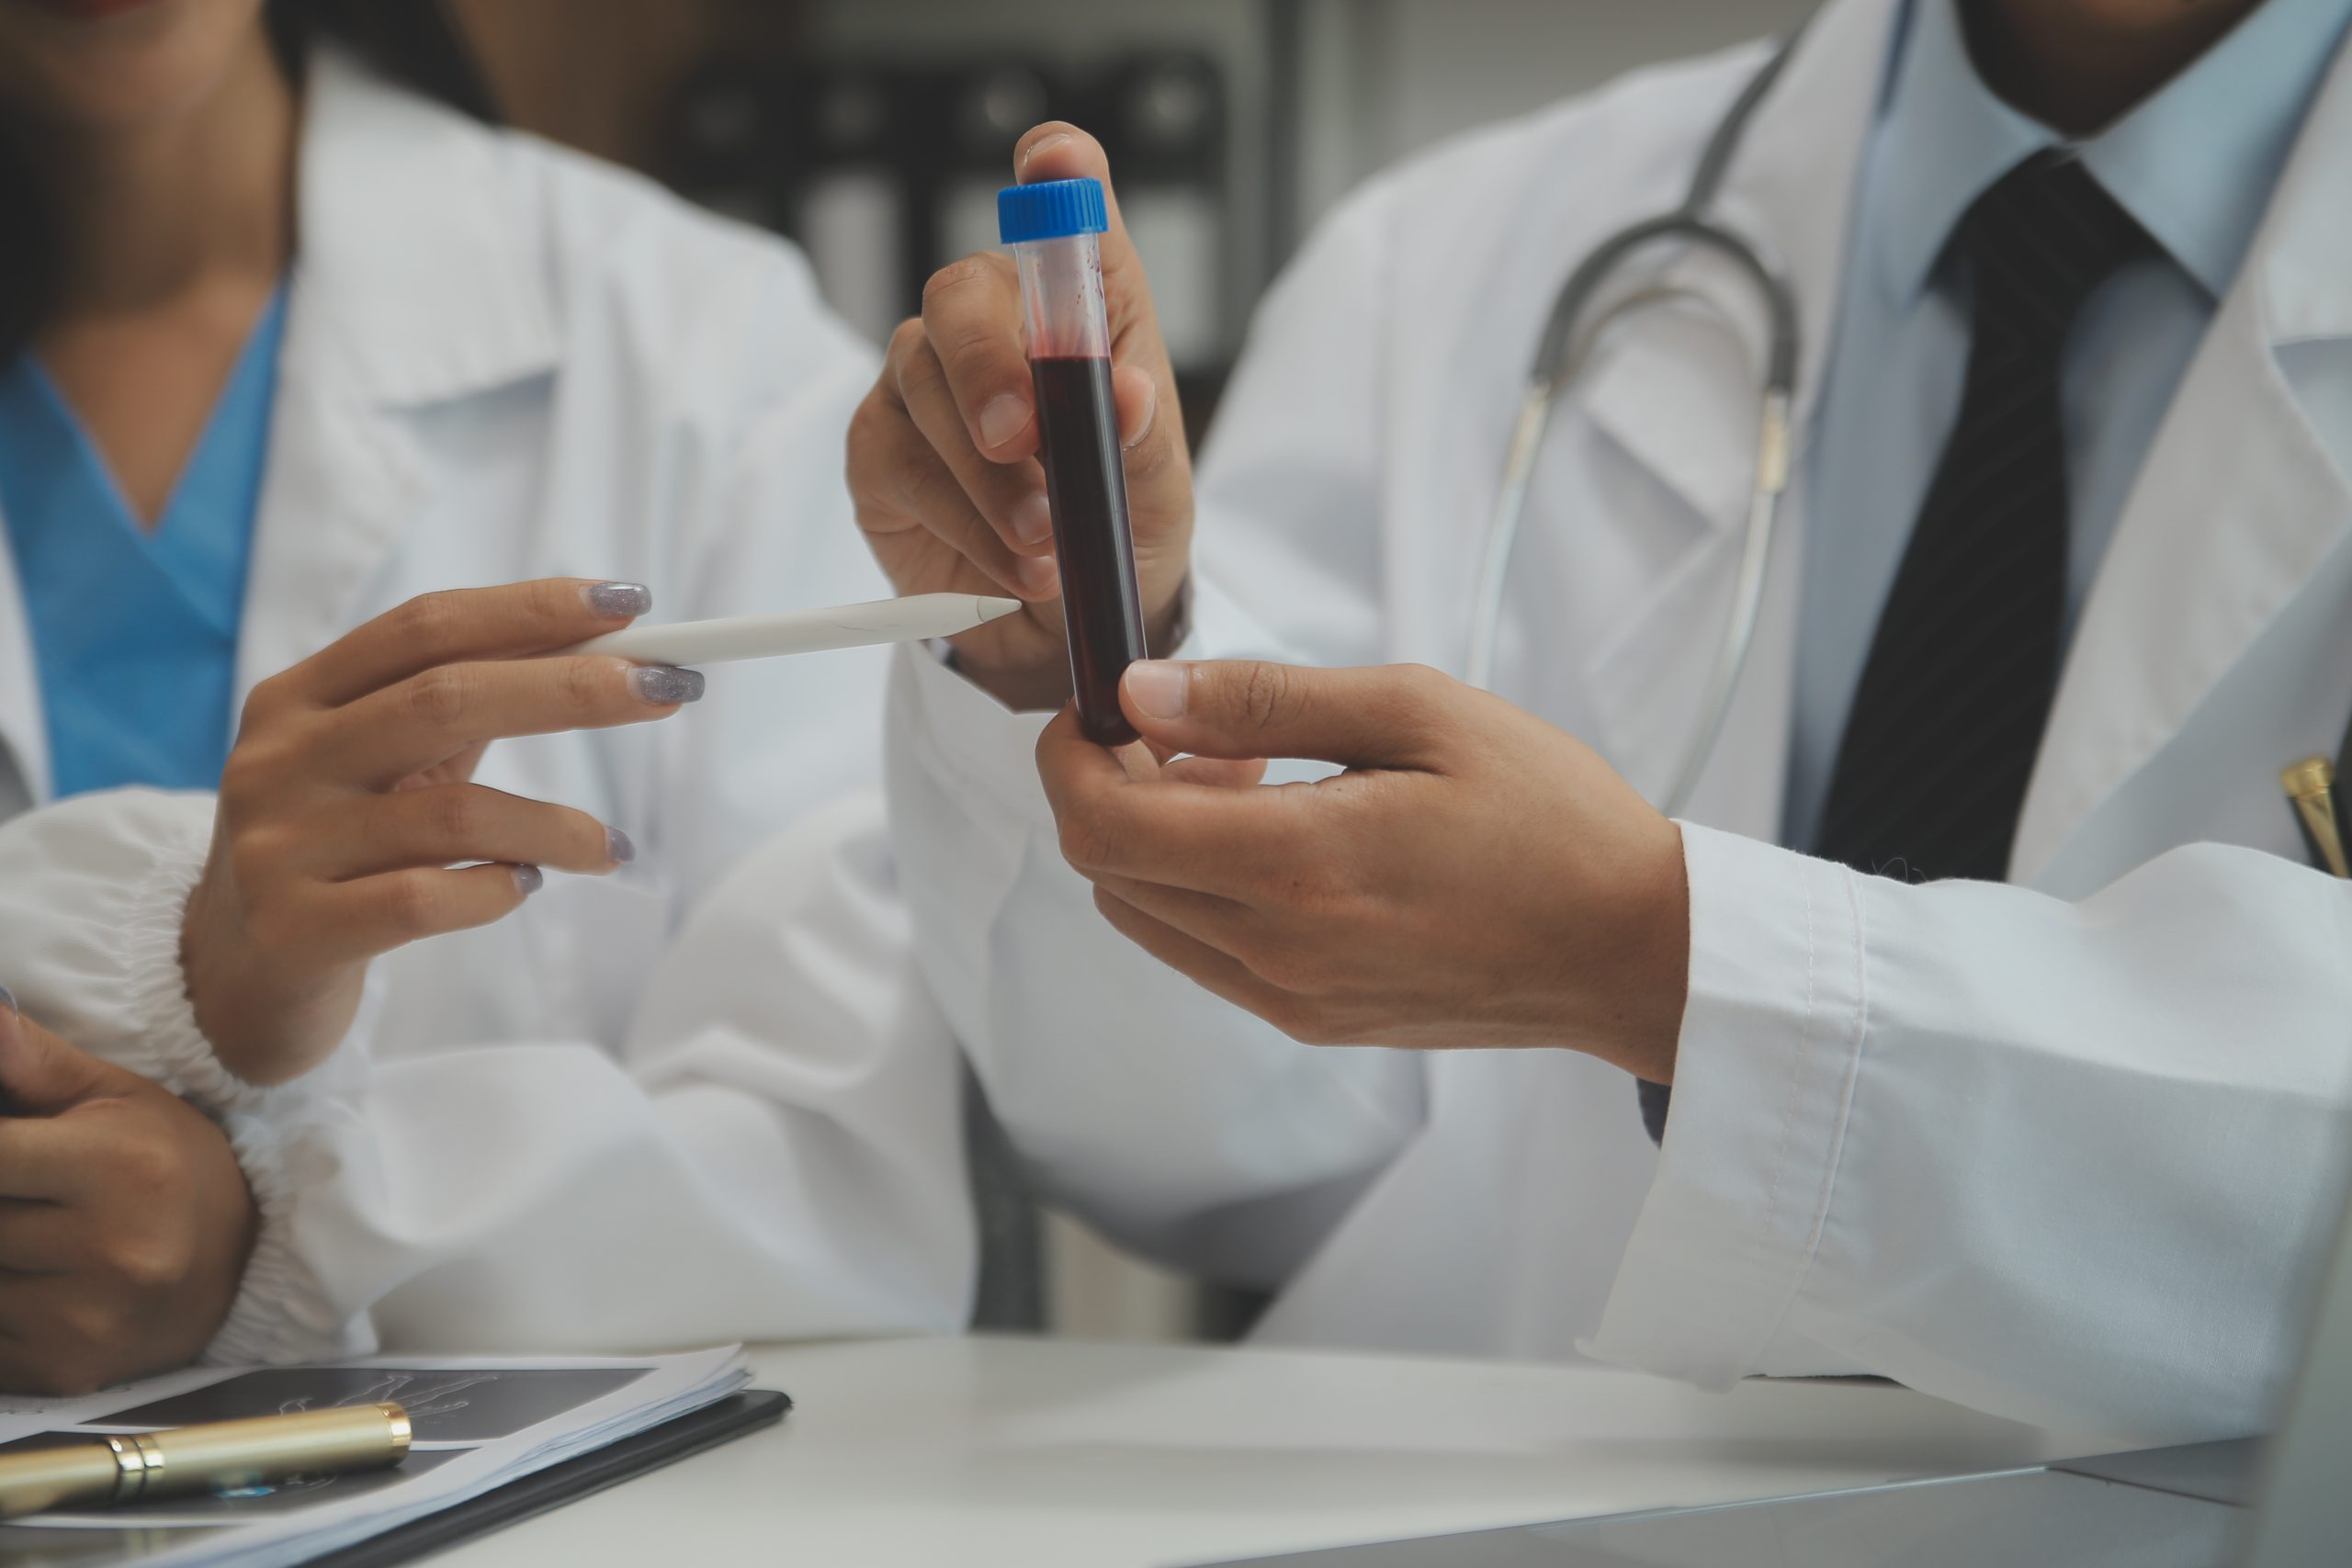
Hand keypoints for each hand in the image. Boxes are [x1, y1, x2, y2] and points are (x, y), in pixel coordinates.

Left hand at [0, 993, 255, 1395]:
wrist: (241, 1265)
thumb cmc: (173, 1167)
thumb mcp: (122, 1098)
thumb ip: (39, 1063)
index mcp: (120, 1168)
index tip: (10, 1153)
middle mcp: (110, 1248)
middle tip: (32, 1195)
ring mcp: (87, 1318)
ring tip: (38, 1234)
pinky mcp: (67, 1368)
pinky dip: (3, 1307)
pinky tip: (40, 1284)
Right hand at [183, 579, 701, 1085]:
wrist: (231, 975)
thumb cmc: (335, 850)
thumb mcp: (377, 764)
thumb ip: (461, 708)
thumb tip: (604, 653)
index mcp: (298, 697)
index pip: (426, 626)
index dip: (530, 608)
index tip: (629, 603)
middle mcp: (280, 759)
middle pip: (446, 697)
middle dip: (573, 687)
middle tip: (668, 689)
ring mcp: (280, 845)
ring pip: (454, 814)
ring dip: (557, 825)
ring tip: (608, 846)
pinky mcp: (294, 931)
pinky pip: (425, 901)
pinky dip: (496, 890)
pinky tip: (522, 889)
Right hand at [847, 122, 1193, 707]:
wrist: (1067, 631)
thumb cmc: (1120, 532)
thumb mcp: (1156, 496)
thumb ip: (1140, 439)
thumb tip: (1126, 391)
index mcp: (1085, 308)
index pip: (1066, 215)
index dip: (1060, 177)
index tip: (1059, 160)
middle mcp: (997, 324)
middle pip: (964, 293)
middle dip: (991, 366)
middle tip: (1024, 441)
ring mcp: (927, 380)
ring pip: (926, 387)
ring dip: (991, 480)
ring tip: (1047, 549)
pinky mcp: (881, 446)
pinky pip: (904, 463)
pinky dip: (963, 520)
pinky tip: (1011, 563)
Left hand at [1036, 660, 1690, 1081]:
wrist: (1633, 946)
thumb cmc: (1548, 815)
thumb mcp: (1416, 711)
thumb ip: (1265, 701)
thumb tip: (1143, 693)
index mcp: (1295, 865)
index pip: (1100, 827)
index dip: (1068, 758)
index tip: (1101, 707)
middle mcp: (1275, 949)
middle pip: (1105, 874)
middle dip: (1113, 787)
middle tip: (1198, 731)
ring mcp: (1290, 998)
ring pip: (1145, 916)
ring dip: (1156, 841)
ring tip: (1253, 781)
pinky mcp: (1313, 1022)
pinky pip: (1202, 953)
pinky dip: (1200, 888)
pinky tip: (1282, 841)